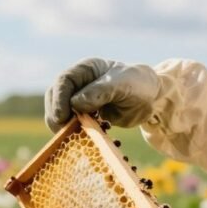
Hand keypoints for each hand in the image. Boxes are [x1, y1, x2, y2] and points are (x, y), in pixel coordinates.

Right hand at [44, 58, 160, 132]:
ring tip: (74, 135)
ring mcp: (80, 99)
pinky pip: (73, 124)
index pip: (63, 82)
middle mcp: (79, 83)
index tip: (62, 116)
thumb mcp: (122, 85)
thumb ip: (99, 92)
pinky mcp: (86, 114)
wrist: (151, 97)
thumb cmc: (138, 84)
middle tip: (63, 130)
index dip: (59, 99)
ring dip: (64, 125)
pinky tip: (86, 137)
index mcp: (85, 70)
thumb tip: (75, 104)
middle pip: (55, 97)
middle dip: (56, 114)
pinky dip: (75, 132)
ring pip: (61, 112)